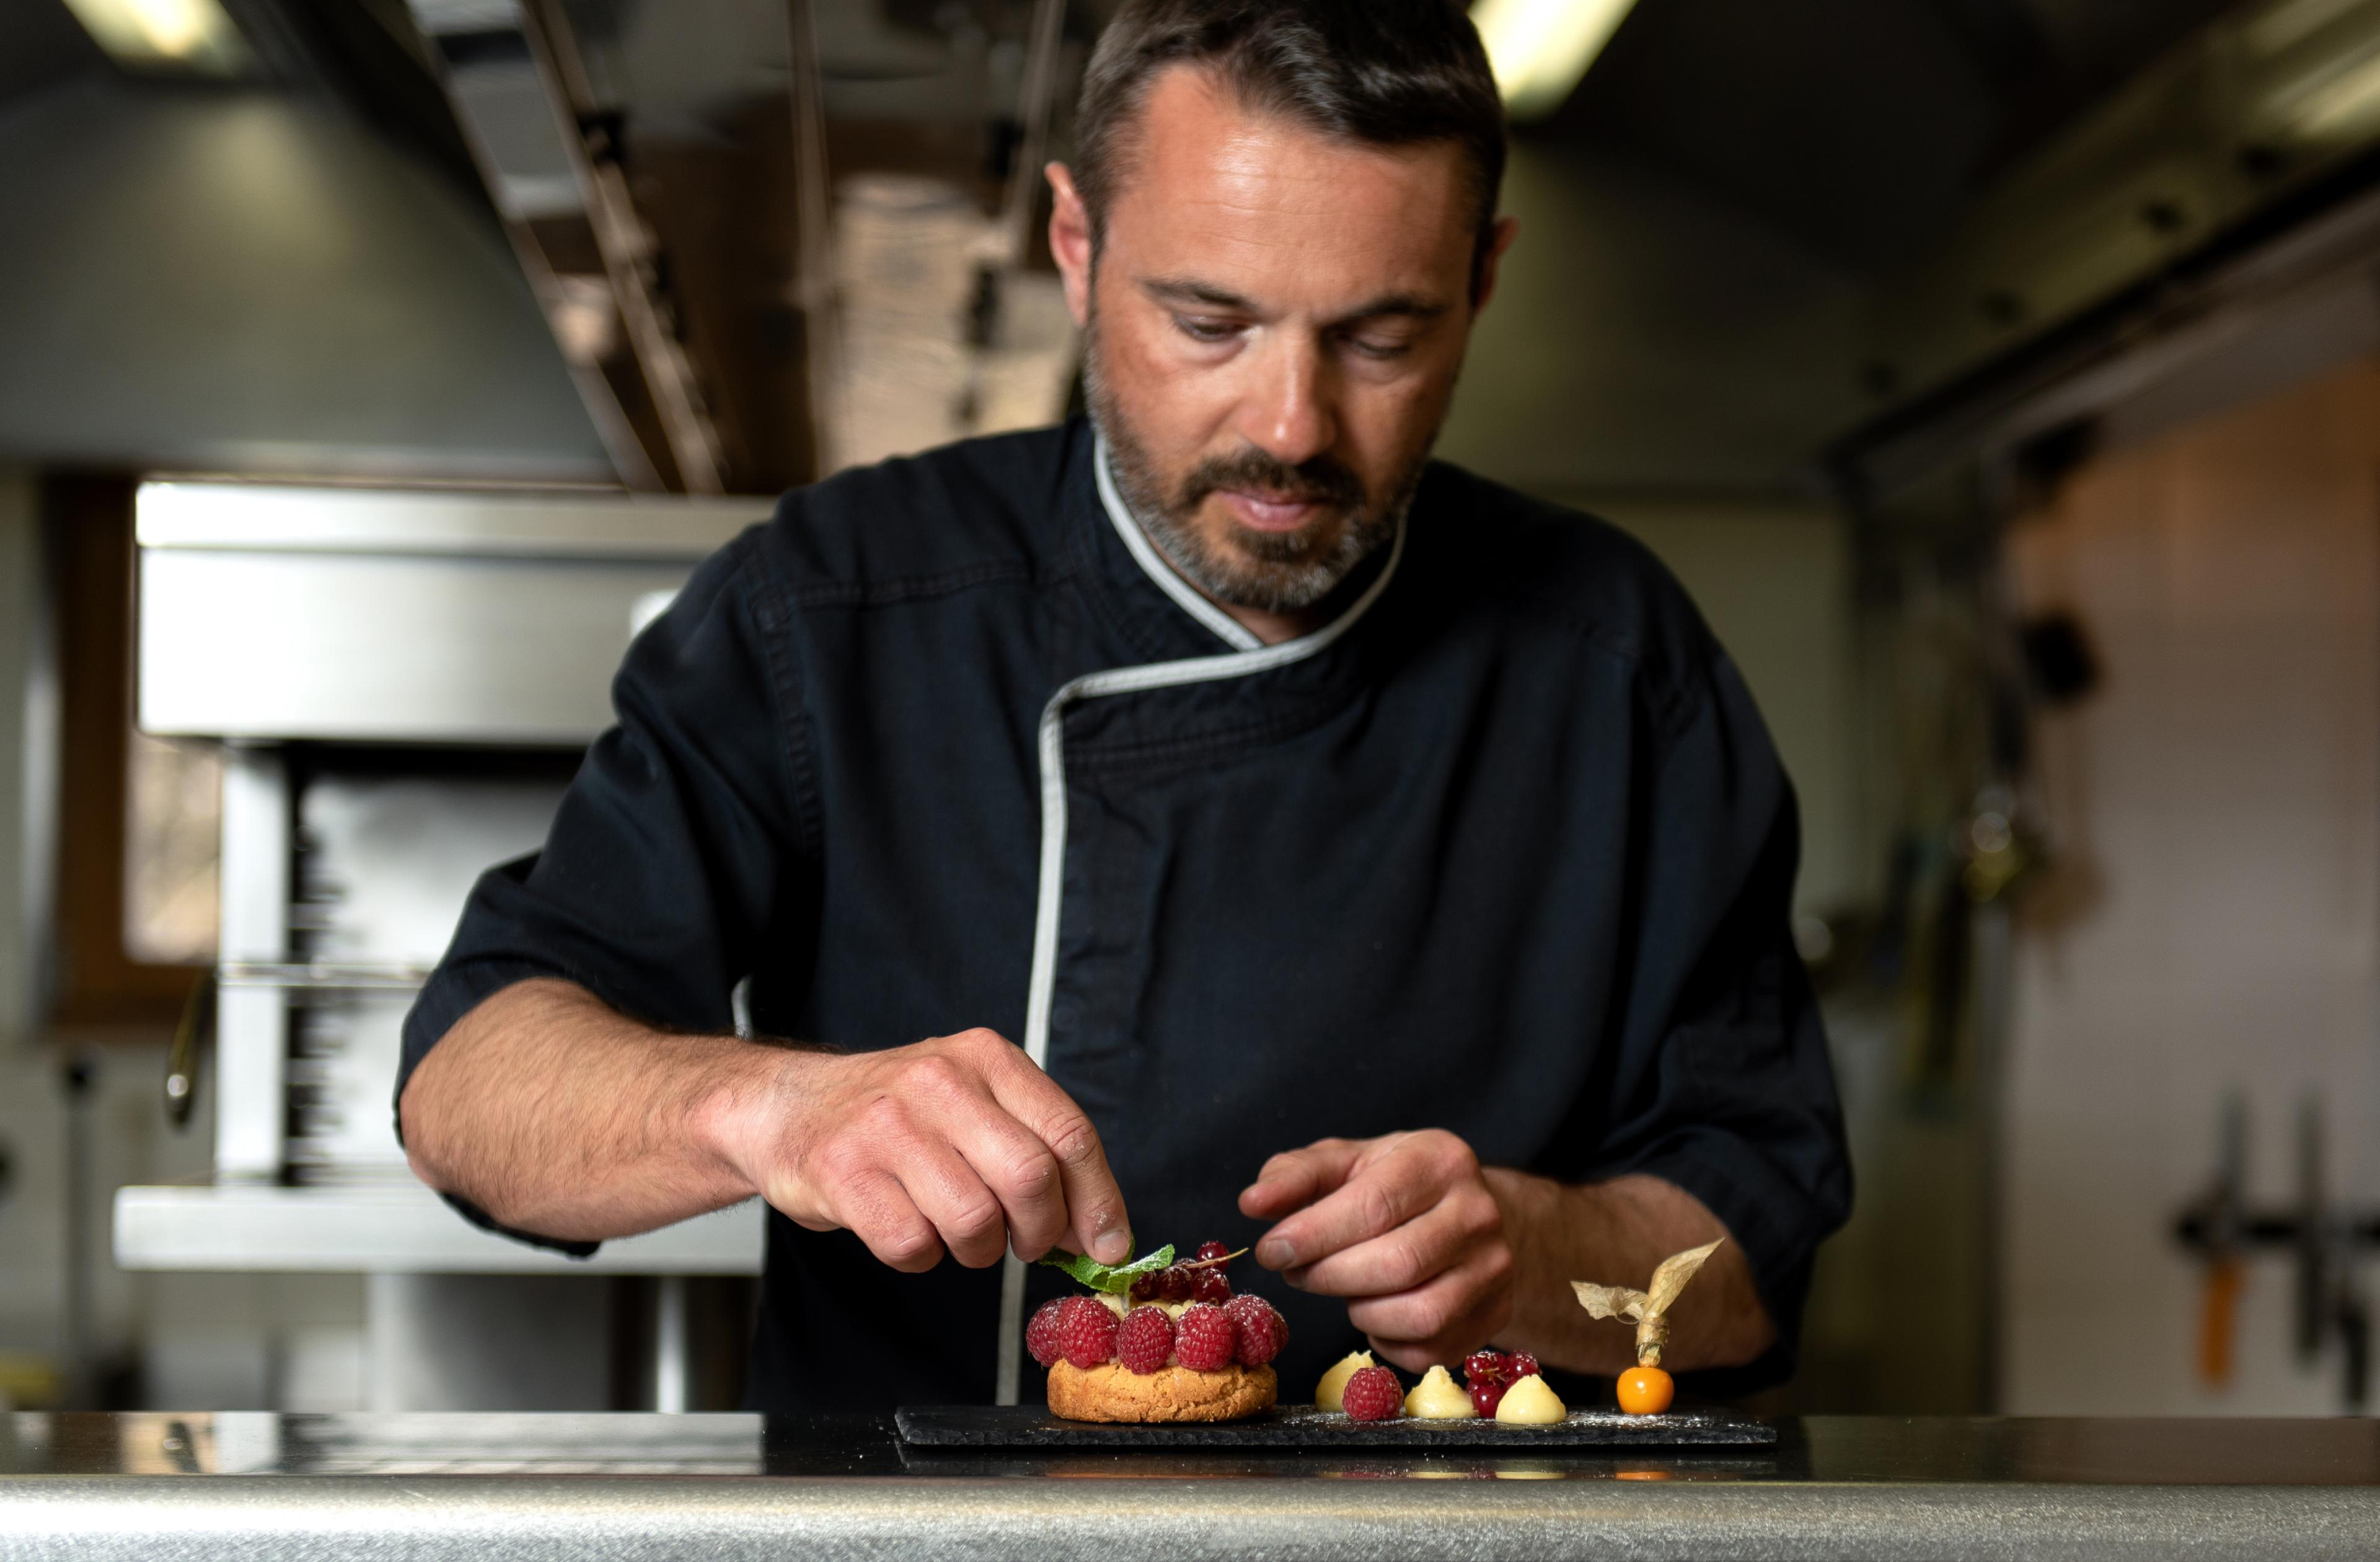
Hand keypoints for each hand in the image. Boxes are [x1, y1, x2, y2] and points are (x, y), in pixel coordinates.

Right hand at [715, 1027, 1131, 1273]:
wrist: (790, 1107)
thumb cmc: (900, 1117)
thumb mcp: (976, 1104)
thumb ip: (1039, 1153)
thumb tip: (1103, 1236)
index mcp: (987, 1057)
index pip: (1069, 1133)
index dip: (1098, 1200)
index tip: (1107, 1246)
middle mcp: (939, 1079)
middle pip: (1030, 1177)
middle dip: (1040, 1231)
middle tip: (1025, 1244)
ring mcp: (887, 1124)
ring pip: (974, 1220)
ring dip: (978, 1248)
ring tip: (957, 1230)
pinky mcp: (843, 1172)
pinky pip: (913, 1244)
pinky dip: (922, 1255)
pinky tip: (908, 1226)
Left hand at [1238, 1130, 1513, 1371]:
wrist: (1468, 1213)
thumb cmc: (1394, 1185)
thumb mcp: (1346, 1162)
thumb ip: (1295, 1175)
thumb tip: (1253, 1203)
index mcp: (1440, 1161)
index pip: (1374, 1206)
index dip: (1313, 1235)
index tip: (1271, 1249)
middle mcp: (1479, 1214)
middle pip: (1397, 1264)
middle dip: (1329, 1276)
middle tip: (1296, 1272)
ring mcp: (1495, 1270)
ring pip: (1419, 1315)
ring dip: (1360, 1311)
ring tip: (1340, 1288)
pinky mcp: (1495, 1316)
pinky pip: (1429, 1349)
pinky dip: (1387, 1340)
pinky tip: (1374, 1310)